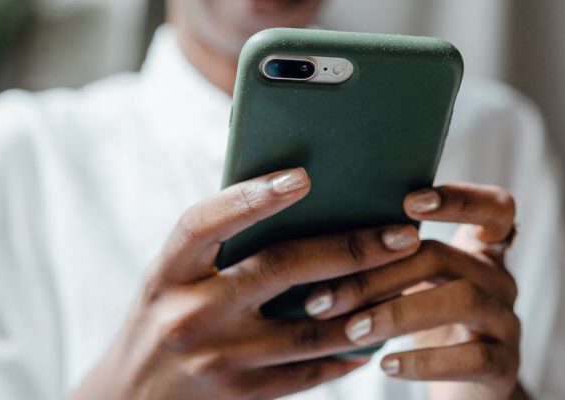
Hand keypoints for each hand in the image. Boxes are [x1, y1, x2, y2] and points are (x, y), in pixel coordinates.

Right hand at [72, 168, 423, 399]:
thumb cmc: (159, 321)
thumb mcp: (170, 279)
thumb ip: (218, 250)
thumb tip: (298, 210)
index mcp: (168, 273)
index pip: (207, 223)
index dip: (252, 197)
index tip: (304, 176)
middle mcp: (189, 314)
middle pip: (280, 270)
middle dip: (350, 249)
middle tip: (402, 234)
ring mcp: (216, 360)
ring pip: (309, 329)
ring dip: (365, 306)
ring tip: (405, 282)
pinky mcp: (239, 396)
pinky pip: (306, 374)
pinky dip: (344, 355)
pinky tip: (372, 339)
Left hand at [303, 183, 524, 399]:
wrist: (463, 390)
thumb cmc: (424, 325)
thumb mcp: (414, 285)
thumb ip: (390, 257)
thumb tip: (317, 237)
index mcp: (479, 251)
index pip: (493, 208)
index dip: (459, 199)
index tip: (409, 202)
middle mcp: (499, 279)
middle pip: (443, 257)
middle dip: (378, 274)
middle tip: (324, 298)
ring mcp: (507, 322)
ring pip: (462, 300)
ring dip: (397, 313)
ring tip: (353, 331)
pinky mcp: (506, 367)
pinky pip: (472, 358)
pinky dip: (424, 361)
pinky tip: (386, 365)